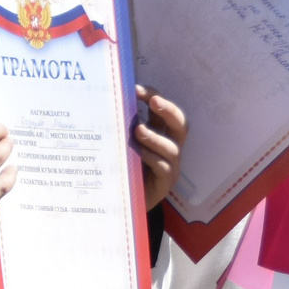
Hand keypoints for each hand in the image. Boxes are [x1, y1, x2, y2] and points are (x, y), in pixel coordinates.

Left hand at [133, 88, 186, 210]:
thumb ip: (123, 126)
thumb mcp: (125, 143)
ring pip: (172, 146)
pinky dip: (152, 157)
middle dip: (169, 109)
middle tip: (154, 101)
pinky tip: (139, 153)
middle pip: (180, 123)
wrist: (128, 201)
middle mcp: (169, 144)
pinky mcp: (166, 181)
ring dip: (155, 136)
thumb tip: (108, 102)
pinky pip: (163, 167)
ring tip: (138, 130)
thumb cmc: (127, 166)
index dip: (153, 95)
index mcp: (160, 131)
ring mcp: (171, 163)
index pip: (162, 109)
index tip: (135, 87)